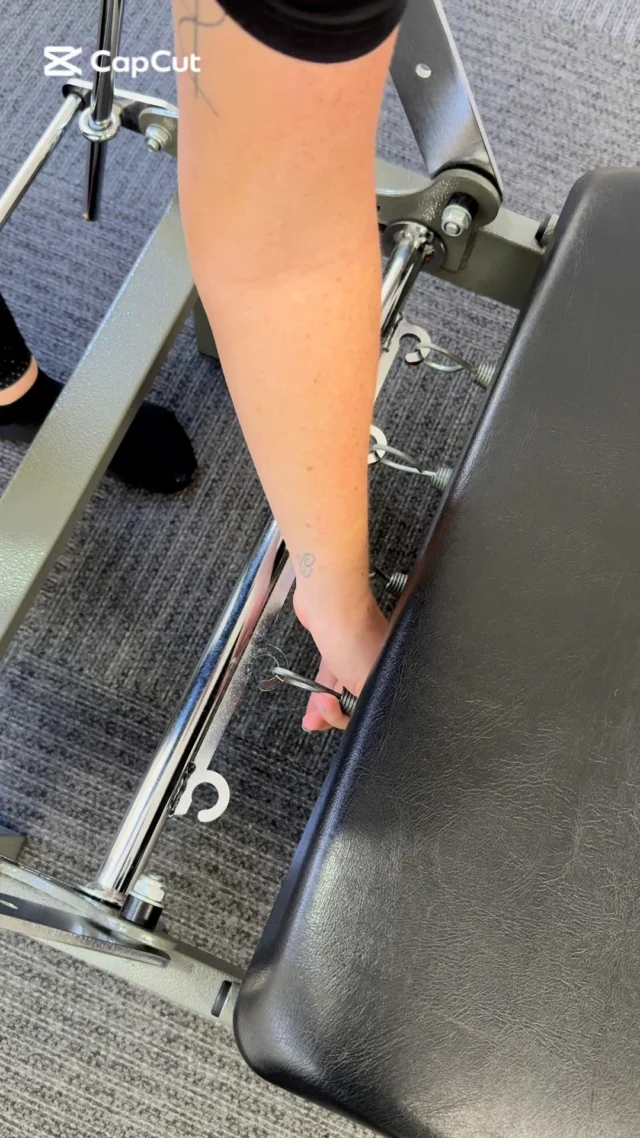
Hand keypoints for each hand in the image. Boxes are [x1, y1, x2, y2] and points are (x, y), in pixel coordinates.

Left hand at [293, 586, 387, 730]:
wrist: (329, 600)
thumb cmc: (353, 634)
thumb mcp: (365, 681)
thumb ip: (368, 703)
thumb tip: (367, 720)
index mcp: (389, 671)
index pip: (376, 706)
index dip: (353, 718)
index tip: (333, 715)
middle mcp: (375, 664)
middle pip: (356, 700)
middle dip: (334, 716)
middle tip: (316, 723)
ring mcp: (354, 655)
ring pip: (340, 689)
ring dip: (323, 706)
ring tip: (309, 719)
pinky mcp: (336, 647)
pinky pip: (329, 676)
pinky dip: (319, 688)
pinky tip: (311, 697)